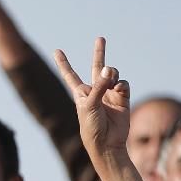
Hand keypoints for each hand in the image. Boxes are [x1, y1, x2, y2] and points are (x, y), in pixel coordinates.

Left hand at [54, 38, 130, 160]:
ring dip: (112, 73)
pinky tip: (118, 89)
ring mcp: (109, 93)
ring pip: (113, 73)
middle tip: (100, 38)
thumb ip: (99, 86)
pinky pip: (124, 83)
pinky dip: (121, 84)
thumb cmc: (91, 126)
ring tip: (111, 81)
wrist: (107, 142)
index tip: (57, 51)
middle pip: (97, 67)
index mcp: (81, 93)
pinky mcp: (122, 98)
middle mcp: (95, 90)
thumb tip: (110, 69)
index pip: (70, 75)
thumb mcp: (90, 104)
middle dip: (99, 52)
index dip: (63, 63)